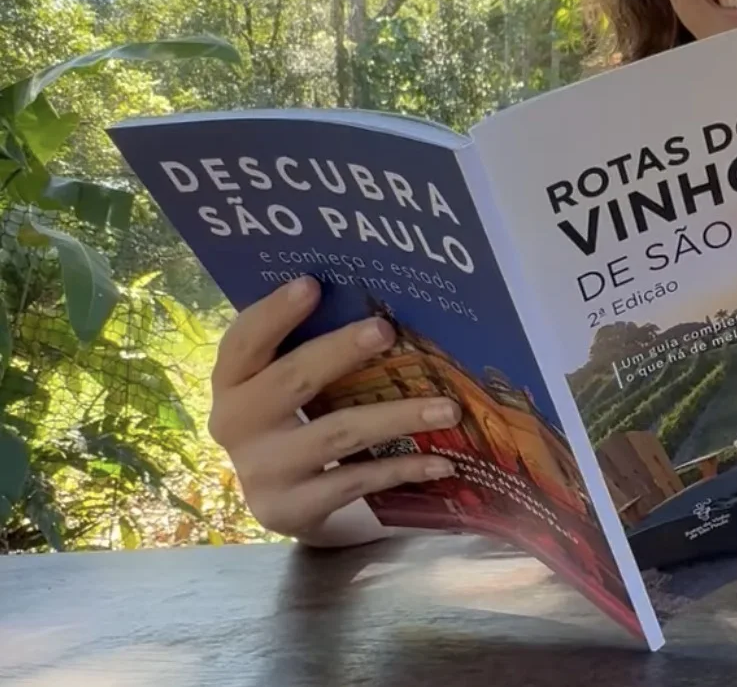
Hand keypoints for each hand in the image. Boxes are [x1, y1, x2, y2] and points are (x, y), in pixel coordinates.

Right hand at [207, 276, 456, 542]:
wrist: (280, 499)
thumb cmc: (293, 418)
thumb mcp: (285, 382)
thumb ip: (309, 344)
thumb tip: (377, 299)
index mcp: (231, 382)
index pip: (243, 342)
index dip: (274, 313)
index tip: (312, 284)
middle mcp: (236, 425)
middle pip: (292, 380)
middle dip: (341, 351)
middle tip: (387, 330)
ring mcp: (262, 471)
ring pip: (338, 433)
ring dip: (398, 417)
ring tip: (448, 407)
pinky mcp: (290, 508)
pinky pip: (355, 481)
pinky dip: (403, 469)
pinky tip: (443, 460)